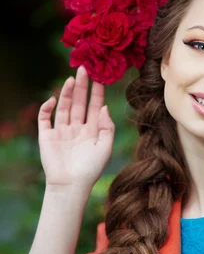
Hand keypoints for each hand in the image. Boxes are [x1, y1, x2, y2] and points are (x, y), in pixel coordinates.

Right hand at [38, 65, 114, 198]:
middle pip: (80, 102)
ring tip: (71, 79)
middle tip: (84, 68)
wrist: (71, 185)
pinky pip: (45, 118)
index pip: (95, 106)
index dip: (97, 92)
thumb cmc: (90, 169)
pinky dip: (47, 107)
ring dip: (68, 93)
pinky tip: (53, 99)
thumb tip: (105, 107)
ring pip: (65, 107)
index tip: (100, 77)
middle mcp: (77, 128)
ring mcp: (62, 131)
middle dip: (82, 86)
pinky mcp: (47, 136)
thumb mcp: (106, 147)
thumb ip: (107, 127)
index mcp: (92, 130)